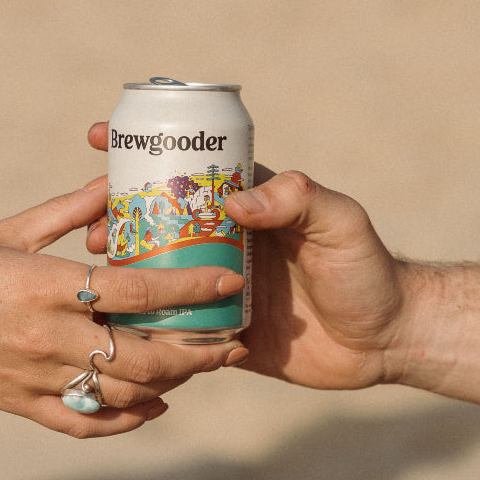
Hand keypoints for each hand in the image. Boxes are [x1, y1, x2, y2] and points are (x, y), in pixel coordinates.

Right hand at [0, 177, 247, 436]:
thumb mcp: (5, 231)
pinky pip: (84, 422)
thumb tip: (114, 181)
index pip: (138, 290)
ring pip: (124, 393)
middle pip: (146, 355)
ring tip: (202, 366)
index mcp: (47, 287)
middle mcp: (48, 339)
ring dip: (172, 383)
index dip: (191, 287)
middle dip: (198, 350)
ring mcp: (35, 378)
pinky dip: (124, 419)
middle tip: (231, 336)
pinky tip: (153, 406)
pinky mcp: (20, 405)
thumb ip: (66, 211)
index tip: (229, 277)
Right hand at [86, 123, 410, 390]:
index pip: (185, 169)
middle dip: (116, 217)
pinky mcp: (219, 333)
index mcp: (247, 205)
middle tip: (91, 230)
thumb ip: (298, 200)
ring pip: (155, 273)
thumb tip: (236, 199)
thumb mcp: (339, 223)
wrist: (387, 341)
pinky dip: (143, 324)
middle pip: (156, 221)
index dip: (141, 151)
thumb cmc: (368, 271)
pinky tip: (109, 326)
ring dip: (120, 271)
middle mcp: (224, 242)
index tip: (100, 138)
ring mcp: (217, 287)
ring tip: (94, 274)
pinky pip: (172, 327)